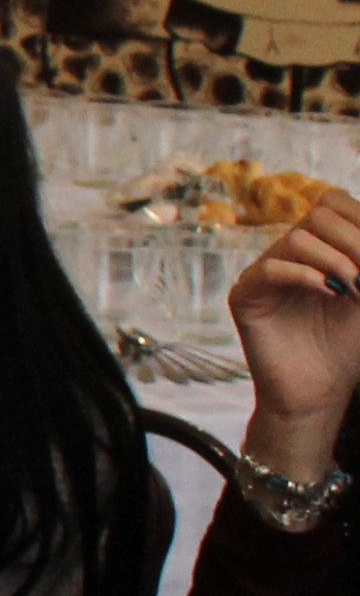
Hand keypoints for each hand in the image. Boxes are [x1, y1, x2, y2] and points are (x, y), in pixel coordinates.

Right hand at [231, 198, 359, 479]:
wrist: (320, 391)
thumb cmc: (348, 345)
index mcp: (320, 246)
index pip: (334, 203)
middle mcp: (289, 253)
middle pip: (318, 215)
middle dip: (355, 241)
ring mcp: (265, 273)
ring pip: (297, 238)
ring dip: (336, 260)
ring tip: (356, 290)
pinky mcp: (246, 297)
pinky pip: (270, 270)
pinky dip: (305, 276)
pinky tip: (330, 293)